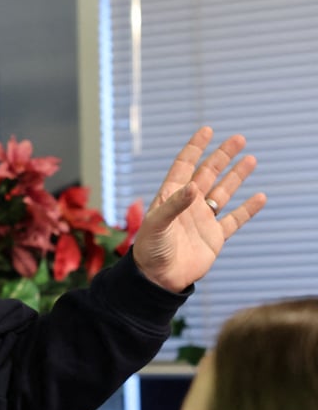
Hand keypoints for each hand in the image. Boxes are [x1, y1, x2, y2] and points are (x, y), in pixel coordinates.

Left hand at [132, 126, 266, 291]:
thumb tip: (194, 186)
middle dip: (222, 156)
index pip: (184, 166)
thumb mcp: (156, 224)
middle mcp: (187, 205)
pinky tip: (259, 197)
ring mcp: (202, 220)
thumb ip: (174, 205)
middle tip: (238, 139)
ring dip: (236, 176)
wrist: (158, 279)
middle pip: (208, 174)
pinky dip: (247, 209)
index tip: (207, 130)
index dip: (195, 148)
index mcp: (170, 197)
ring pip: (223, 192)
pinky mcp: (214, 237)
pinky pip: (234, 220)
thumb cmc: (149, 250)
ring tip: (250, 158)